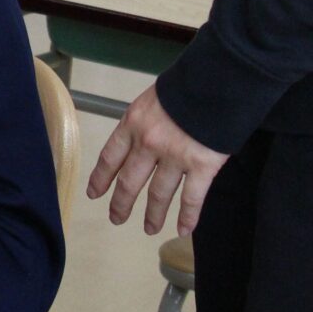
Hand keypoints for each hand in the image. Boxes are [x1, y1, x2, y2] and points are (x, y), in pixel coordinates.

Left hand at [87, 84, 228, 236]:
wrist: (217, 81)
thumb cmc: (186, 87)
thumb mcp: (153, 100)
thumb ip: (144, 122)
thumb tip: (140, 140)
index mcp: (132, 124)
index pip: (110, 157)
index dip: (101, 178)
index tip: (95, 193)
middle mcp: (148, 143)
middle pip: (130, 181)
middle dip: (121, 203)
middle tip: (116, 218)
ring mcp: (175, 156)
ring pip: (159, 193)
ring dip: (153, 214)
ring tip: (148, 228)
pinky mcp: (202, 166)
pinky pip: (192, 198)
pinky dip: (187, 216)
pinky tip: (182, 229)